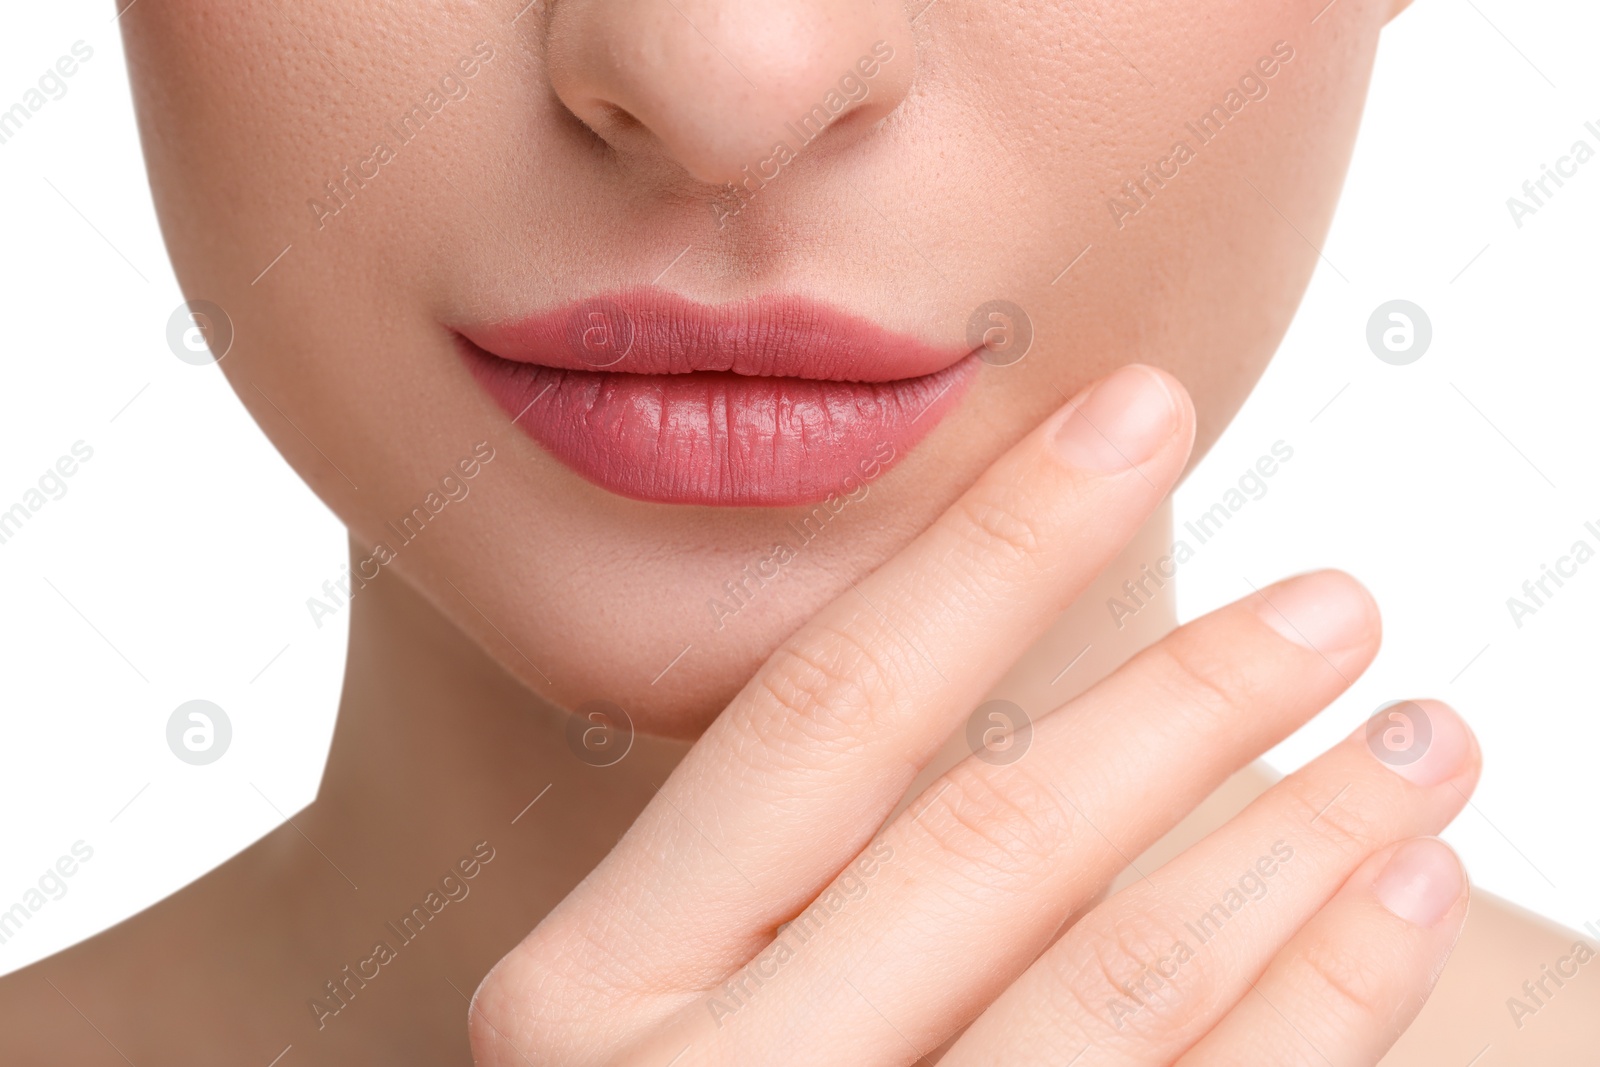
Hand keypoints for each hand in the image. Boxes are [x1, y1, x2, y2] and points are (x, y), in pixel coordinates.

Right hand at [468, 365, 1477, 1065]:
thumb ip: (775, 867)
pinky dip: (1314, 1008)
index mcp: (582, 987)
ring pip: (1113, 982)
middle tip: (1344, 596)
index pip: (825, 709)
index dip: (991, 540)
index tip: (1135, 411)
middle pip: (993, 836)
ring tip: (1426, 731)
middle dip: (1193, 691)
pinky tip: (1401, 905)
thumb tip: (998, 656)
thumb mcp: (655, 1001)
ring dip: (1300, 835)